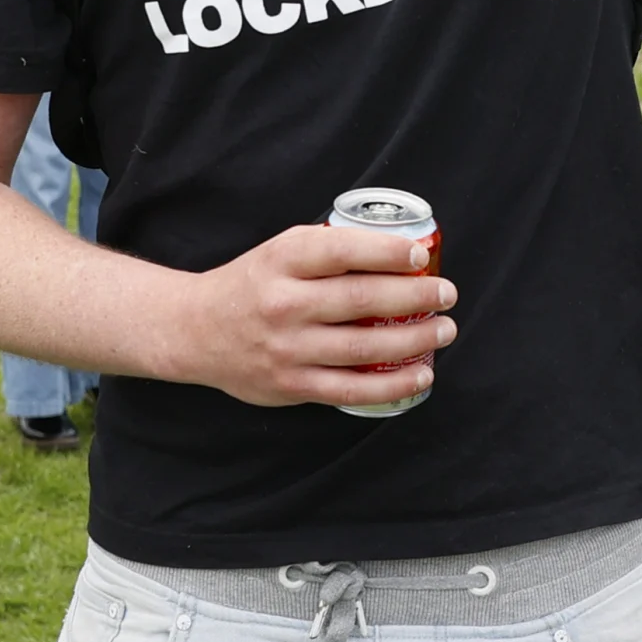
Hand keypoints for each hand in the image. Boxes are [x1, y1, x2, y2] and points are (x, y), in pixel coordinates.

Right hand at [172, 220, 458, 408]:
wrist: (195, 330)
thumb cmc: (251, 285)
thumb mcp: (279, 252)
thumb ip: (328, 251)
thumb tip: (399, 253)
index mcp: (282, 261)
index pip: (343, 251)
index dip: (388, 253)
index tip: (421, 256)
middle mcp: (284, 303)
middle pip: (362, 300)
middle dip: (415, 298)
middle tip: (447, 295)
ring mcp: (288, 349)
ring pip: (364, 348)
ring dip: (414, 340)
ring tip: (444, 331)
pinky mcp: (292, 385)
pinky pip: (352, 390)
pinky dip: (392, 385)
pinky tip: (420, 374)